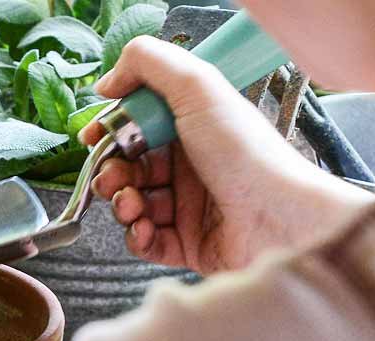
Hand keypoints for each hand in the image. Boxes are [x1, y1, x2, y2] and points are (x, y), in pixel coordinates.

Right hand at [82, 37, 373, 272]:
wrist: (280, 219)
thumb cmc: (249, 155)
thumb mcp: (198, 88)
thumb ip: (148, 63)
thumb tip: (108, 81)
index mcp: (194, 126)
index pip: (138, 125)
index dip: (112, 131)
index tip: (95, 136)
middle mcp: (191, 164)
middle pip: (129, 166)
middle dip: (110, 171)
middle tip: (113, 175)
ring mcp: (189, 206)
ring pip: (132, 203)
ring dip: (121, 204)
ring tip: (131, 205)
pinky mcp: (189, 243)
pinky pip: (145, 241)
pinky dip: (136, 235)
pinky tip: (144, 228)